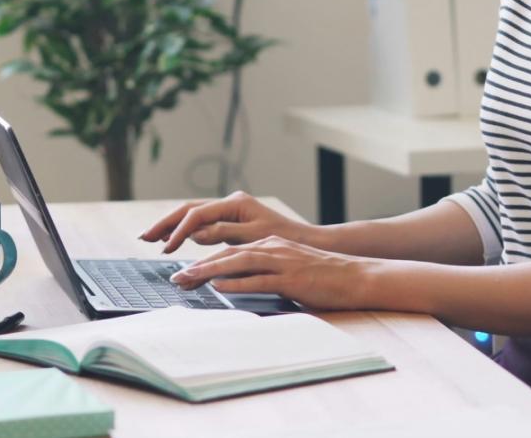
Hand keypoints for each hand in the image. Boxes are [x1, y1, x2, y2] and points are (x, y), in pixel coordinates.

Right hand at [139, 191, 317, 253]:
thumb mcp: (254, 238)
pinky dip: (185, 231)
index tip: (166, 247)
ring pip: (192, 215)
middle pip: (189, 210)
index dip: (179, 231)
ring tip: (152, 238)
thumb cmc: (284, 240)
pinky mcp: (230, 219)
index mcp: (235, 203)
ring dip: (171, 226)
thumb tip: (195, 233)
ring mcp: (229, 210)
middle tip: (144, 237)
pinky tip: (173, 239)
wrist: (304, 241)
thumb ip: (224, 233)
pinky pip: (202, 223)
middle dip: (166, 223)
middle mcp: (230, 202)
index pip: (198, 215)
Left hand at [167, 236, 379, 311]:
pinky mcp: (292, 277)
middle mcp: (272, 249)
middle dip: (198, 265)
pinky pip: (260, 279)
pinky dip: (238, 282)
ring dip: (209, 271)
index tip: (183, 272)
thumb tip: (233, 282)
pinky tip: (220, 286)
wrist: (354, 276)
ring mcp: (282, 262)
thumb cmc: (321, 277)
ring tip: (188, 279)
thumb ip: (261, 272)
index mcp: (269, 245)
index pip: (229, 250)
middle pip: (227, 254)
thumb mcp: (286, 269)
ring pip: (238, 263)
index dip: (203, 260)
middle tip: (175, 277)